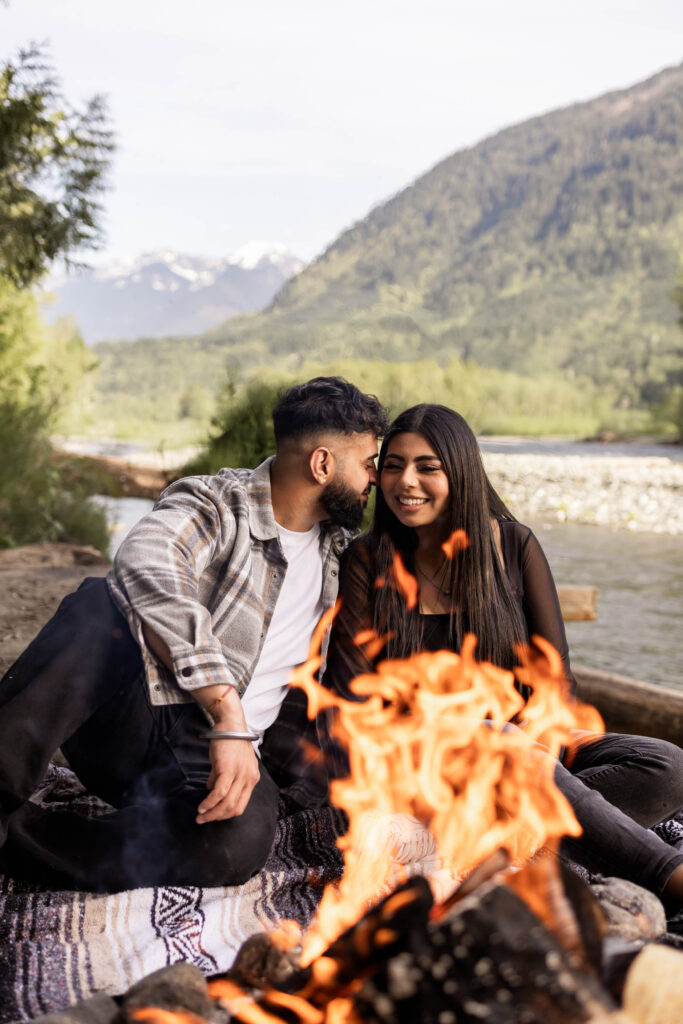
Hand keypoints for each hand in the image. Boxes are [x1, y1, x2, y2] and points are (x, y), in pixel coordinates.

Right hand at [195, 687, 258, 822]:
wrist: (230, 724)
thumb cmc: (229, 741)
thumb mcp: (231, 762)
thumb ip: (224, 777)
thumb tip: (211, 788)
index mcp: (252, 777)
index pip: (242, 804)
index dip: (227, 813)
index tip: (214, 816)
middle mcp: (249, 778)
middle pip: (235, 808)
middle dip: (218, 817)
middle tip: (204, 820)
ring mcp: (240, 775)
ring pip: (226, 803)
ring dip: (212, 813)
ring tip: (200, 816)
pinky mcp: (228, 770)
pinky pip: (219, 793)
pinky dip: (209, 803)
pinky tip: (202, 807)